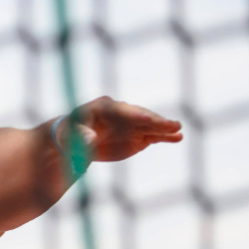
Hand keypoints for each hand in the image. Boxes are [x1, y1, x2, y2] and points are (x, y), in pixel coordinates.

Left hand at [55, 96, 182, 161]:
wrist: (76, 141)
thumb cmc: (70, 135)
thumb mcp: (71, 135)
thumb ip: (81, 137)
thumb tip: (90, 140)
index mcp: (103, 107)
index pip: (121, 110)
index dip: (134, 115)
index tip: (147, 119)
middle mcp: (121, 113)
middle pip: (140, 115)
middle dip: (154, 120)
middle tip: (170, 124)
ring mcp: (132, 124)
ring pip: (150, 124)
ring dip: (164, 127)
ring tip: (178, 129)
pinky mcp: (138, 136)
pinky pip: (154, 135)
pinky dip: (165, 136)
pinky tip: (178, 137)